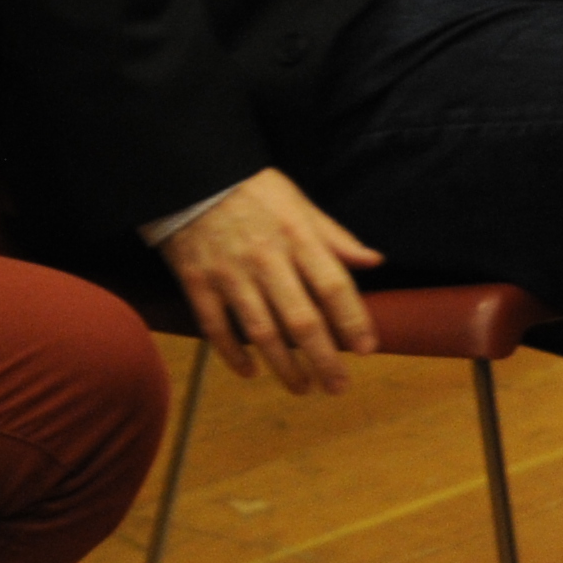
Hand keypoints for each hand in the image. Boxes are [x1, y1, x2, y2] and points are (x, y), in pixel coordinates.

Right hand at [160, 168, 381, 394]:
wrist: (188, 176)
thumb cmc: (251, 190)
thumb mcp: (298, 202)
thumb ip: (335, 237)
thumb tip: (374, 262)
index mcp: (296, 237)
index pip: (333, 286)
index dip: (353, 320)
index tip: (368, 349)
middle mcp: (266, 259)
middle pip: (301, 320)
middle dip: (324, 359)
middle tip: (338, 386)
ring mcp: (229, 274)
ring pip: (261, 332)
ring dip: (284, 366)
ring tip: (302, 387)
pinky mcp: (197, 283)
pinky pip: (216, 328)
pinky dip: (232, 355)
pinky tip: (251, 372)